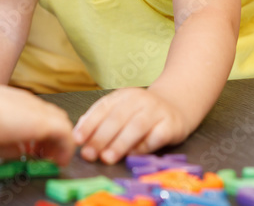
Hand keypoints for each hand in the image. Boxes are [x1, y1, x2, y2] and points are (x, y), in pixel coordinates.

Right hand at [0, 85, 74, 163]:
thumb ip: (9, 141)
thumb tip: (21, 152)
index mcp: (13, 100)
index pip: (35, 112)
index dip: (38, 130)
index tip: (34, 147)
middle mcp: (28, 101)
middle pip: (51, 115)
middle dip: (51, 135)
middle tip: (46, 154)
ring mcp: (38, 109)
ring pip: (61, 122)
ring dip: (60, 142)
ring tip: (54, 160)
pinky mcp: (46, 122)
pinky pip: (66, 134)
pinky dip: (66, 148)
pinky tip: (59, 162)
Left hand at [72, 88, 188, 163]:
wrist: (176, 106)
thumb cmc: (142, 113)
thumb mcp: (121, 110)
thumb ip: (101, 119)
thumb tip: (79, 133)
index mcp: (122, 95)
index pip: (102, 108)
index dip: (89, 124)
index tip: (77, 139)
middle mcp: (139, 99)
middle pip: (117, 118)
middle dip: (101, 137)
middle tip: (89, 154)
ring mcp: (156, 111)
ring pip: (136, 126)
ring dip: (119, 143)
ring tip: (107, 158)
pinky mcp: (170, 124)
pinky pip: (155, 137)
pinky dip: (142, 147)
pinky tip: (131, 155)